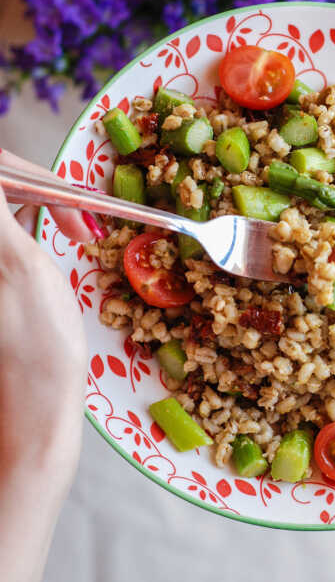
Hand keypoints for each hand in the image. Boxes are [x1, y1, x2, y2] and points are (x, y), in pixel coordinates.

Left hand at [0, 149, 97, 581]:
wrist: (36, 412)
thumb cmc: (40, 346)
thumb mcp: (25, 267)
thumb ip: (1, 215)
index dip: (21, 171)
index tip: (59, 188)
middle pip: (2, 188)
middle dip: (37, 185)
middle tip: (78, 209)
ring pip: (9, 209)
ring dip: (41, 202)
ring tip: (78, 224)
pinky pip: (12, 230)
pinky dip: (38, 223)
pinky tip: (64, 234)